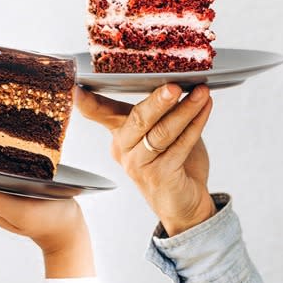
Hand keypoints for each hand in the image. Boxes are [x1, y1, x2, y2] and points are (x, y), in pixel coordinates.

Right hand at [75, 84, 213, 236]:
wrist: (185, 203)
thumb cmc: (174, 163)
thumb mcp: (161, 132)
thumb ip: (161, 111)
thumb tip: (175, 79)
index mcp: (119, 134)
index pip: (100, 113)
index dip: (88, 102)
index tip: (76, 88)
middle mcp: (123, 149)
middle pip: (138, 119)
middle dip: (157, 100)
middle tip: (173, 85)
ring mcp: (139, 165)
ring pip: (162, 132)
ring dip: (185, 109)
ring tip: (200, 92)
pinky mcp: (159, 176)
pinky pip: (180, 145)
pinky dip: (196, 124)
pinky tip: (206, 108)